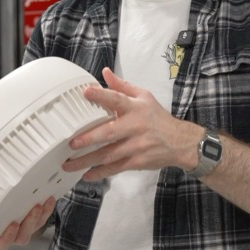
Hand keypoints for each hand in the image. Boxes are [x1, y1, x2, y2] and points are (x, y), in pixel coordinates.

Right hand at [0, 196, 54, 249]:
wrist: (6, 207)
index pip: (0, 248)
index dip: (7, 239)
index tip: (11, 225)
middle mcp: (12, 236)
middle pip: (22, 239)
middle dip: (28, 225)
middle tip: (31, 210)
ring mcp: (25, 229)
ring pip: (34, 229)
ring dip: (39, 217)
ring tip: (40, 204)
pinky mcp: (36, 222)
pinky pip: (44, 219)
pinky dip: (48, 209)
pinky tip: (49, 199)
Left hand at [61, 67, 197, 180]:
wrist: (180, 142)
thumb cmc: (158, 118)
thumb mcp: (144, 97)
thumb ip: (122, 86)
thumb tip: (104, 73)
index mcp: (135, 108)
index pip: (117, 99)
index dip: (102, 95)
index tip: (86, 92)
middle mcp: (135, 127)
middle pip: (109, 133)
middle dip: (90, 138)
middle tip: (72, 143)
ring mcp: (135, 146)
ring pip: (108, 155)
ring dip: (87, 161)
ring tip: (69, 164)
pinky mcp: (136, 162)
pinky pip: (115, 168)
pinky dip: (100, 173)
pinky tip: (86, 175)